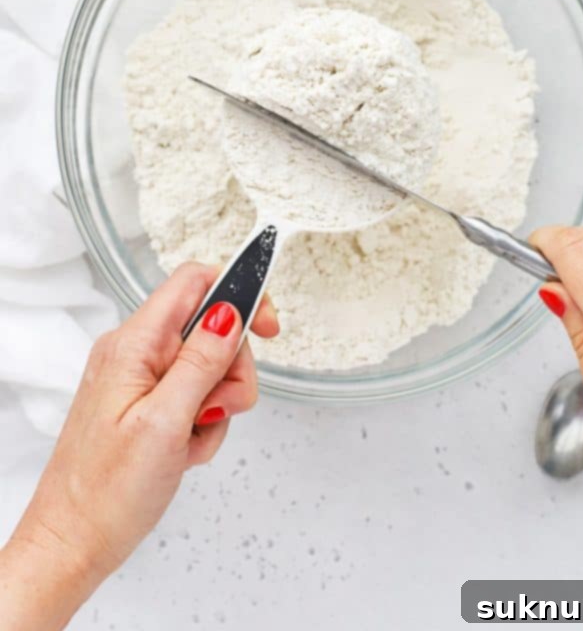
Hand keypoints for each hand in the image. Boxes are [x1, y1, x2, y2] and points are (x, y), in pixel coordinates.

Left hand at [0, 263, 278, 629]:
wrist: (74, 543)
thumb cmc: (106, 493)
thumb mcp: (165, 422)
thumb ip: (200, 361)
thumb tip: (230, 310)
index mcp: (134, 344)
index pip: (195, 282)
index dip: (238, 293)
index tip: (266, 328)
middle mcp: (135, 352)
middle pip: (211, 328)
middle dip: (230, 370)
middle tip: (215, 409)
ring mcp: (141, 379)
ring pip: (209, 366)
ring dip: (217, 404)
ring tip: (193, 438)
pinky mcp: (147, 404)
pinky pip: (195, 396)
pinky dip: (202, 423)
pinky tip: (185, 450)